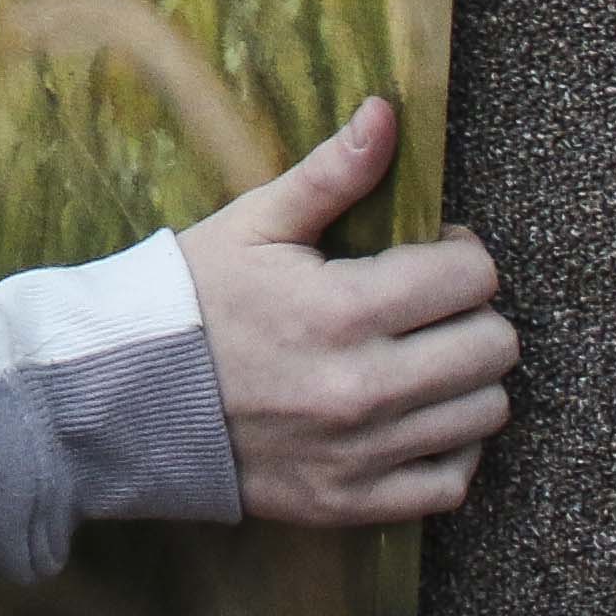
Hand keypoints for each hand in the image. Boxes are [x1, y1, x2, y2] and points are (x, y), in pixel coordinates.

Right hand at [179, 96, 517, 526]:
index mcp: (344, 309)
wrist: (121, 393)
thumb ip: (331, 173)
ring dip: (464, 379)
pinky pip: (452, 483)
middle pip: (494, 347)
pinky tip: (412, 417)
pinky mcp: (351, 502)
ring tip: (419, 357)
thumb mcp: (253, 222)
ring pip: (485, 413)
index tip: (429, 253)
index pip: (472, 277)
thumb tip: (387, 113)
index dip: (459, 253)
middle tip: (428, 305)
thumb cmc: (192, 297)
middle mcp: (365, 387)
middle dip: (472, 314)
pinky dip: (446, 449)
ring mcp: (361, 453)